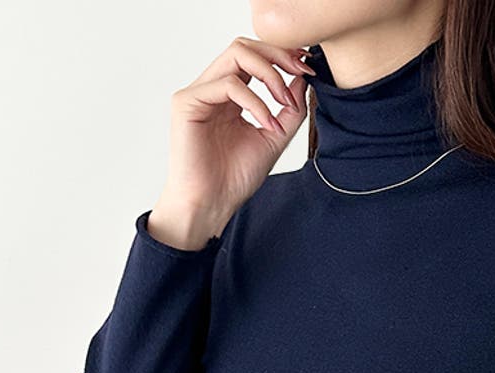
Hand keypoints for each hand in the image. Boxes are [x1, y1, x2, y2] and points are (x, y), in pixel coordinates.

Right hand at [149, 36, 313, 248]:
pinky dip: (255, 101)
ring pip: (236, 55)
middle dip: (277, 54)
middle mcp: (212, 89)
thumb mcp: (274, 139)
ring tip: (284, 103)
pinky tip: (266, 122)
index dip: (282, 56)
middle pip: (244, 45)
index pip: (253, 58)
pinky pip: (227, 84)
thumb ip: (288, 110)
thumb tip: (301, 79)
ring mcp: (198, 93)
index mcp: (230, 96)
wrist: (212, 205)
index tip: (307, 69)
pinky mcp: (187, 102)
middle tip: (300, 71)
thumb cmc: (234, 179)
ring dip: (270, 75)